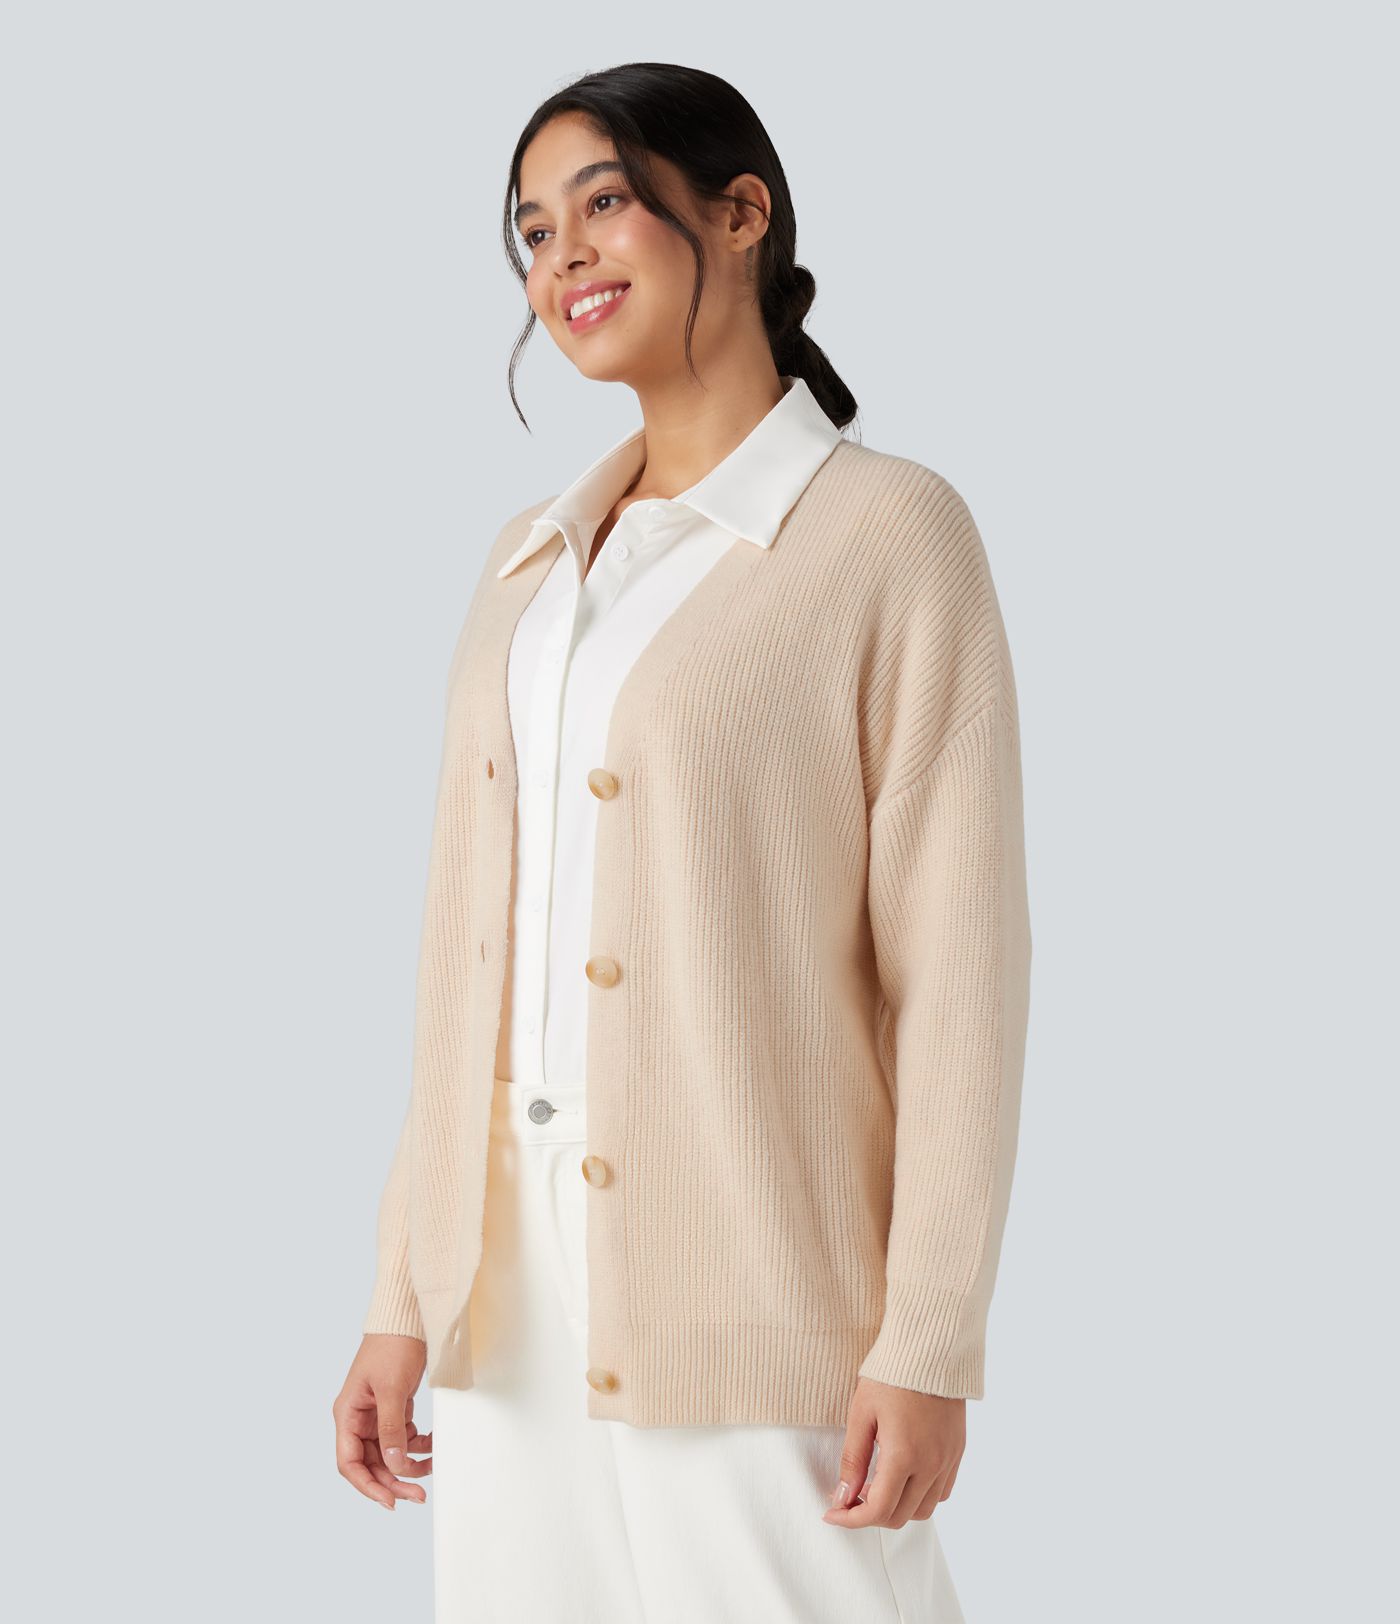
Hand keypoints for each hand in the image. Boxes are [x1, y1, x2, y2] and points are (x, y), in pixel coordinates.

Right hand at [333, 1333, 432, 1509]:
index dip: (367, 1486)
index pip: (350, 1462)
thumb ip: (391, 1429)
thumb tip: (394, 1464)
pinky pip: (403, 1437)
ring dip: (408, 1466)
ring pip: (389, 1453)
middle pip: (372, 1462)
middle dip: (393, 1481)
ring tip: (430, 1470)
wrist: (408, 1317)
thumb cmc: (392, 1345)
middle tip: (417, 1495)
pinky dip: (417, 1446)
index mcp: (348, 1414)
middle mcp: (359, 1418)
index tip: (389, 1501)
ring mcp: (377, 1414)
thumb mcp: (392, 1389)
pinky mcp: (395, 1408)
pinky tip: (431, 1446)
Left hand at [821, 1376, 963, 1527]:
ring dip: (897, 1508)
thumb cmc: (890, 1376)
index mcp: (904, 1456)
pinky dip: (920, 1496)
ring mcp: (948, 1460)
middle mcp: (931, 1464)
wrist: (929, 1349)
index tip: (831, 1512)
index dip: (851, 1519)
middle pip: (900, 1517)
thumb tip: (842, 1497)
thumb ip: (852, 1459)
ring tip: (875, 1484)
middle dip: (870, 1514)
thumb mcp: (861, 1414)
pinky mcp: (958, 1452)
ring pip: (924, 1510)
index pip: (878, 1510)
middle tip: (850, 1494)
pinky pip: (942, 1492)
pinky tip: (902, 1476)